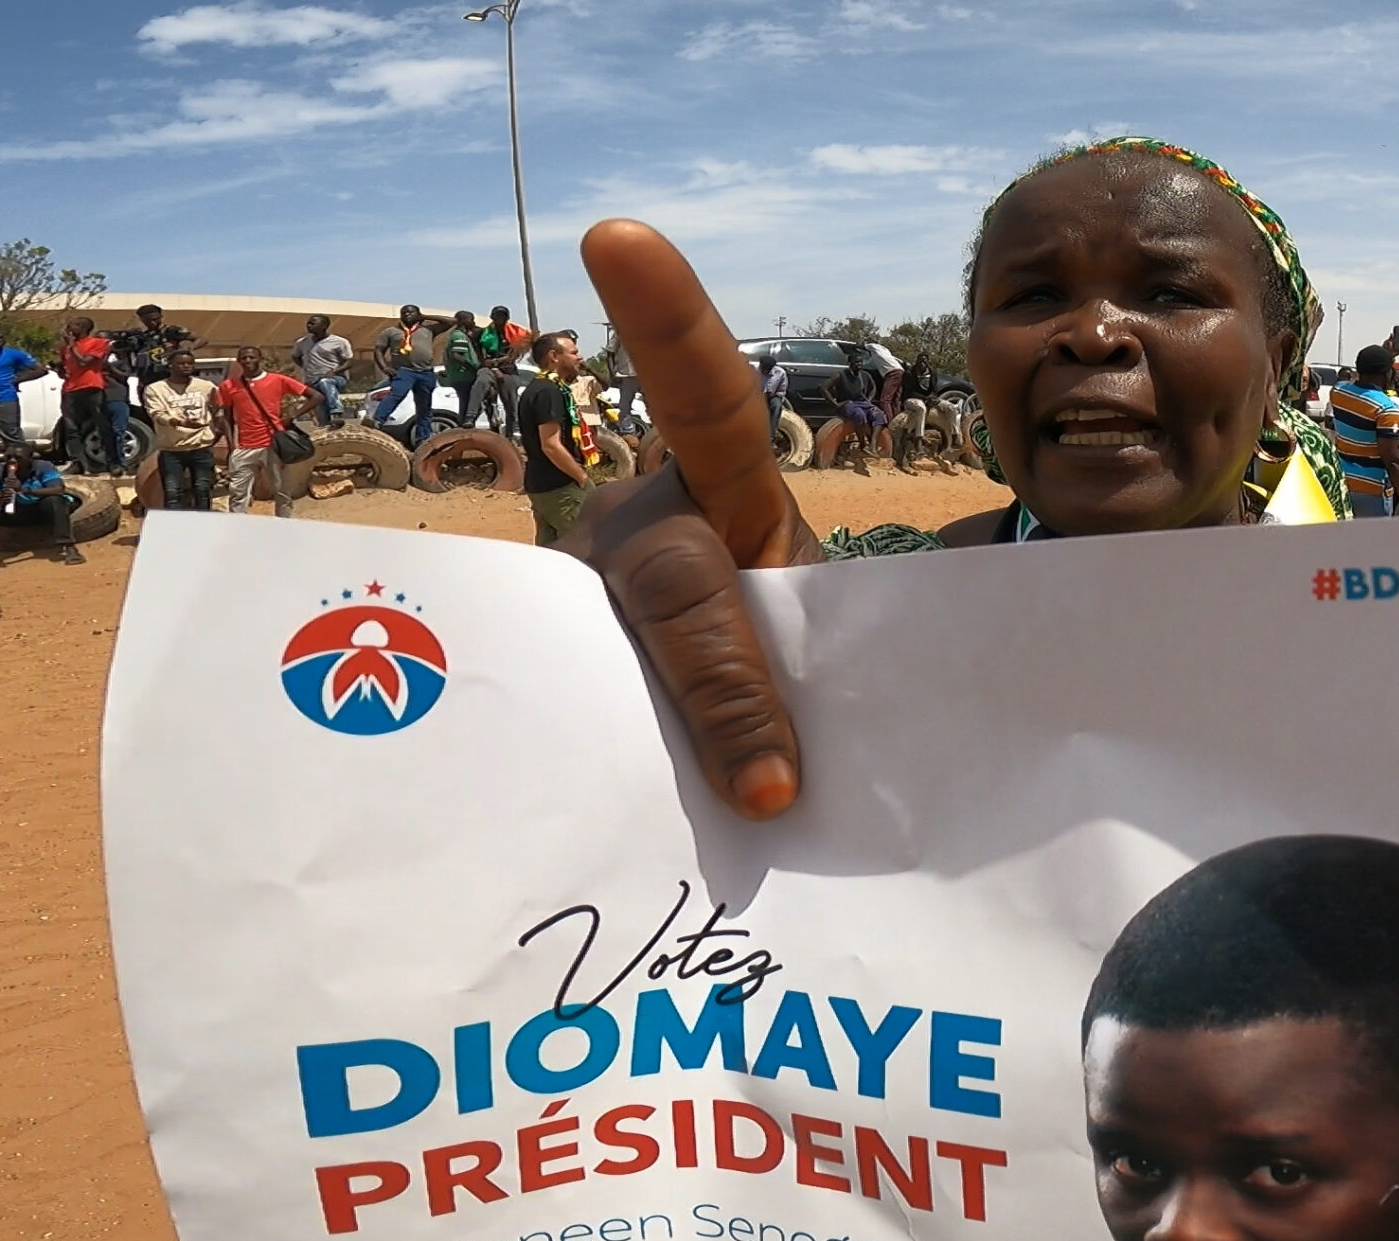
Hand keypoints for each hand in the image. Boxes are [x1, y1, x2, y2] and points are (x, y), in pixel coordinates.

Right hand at [555, 219, 819, 818]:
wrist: (757, 756)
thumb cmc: (813, 673)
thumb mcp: (843, 641)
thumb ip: (855, 656)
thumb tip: (844, 765)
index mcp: (721, 494)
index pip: (704, 399)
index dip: (665, 319)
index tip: (618, 237)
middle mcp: (631, 533)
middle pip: (672, 581)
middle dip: (731, 685)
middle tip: (779, 792)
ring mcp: (575, 614)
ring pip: (608, 671)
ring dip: (668, 753)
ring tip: (727, 827)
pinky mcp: (543, 695)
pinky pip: (566, 741)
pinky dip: (596, 798)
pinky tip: (596, 846)